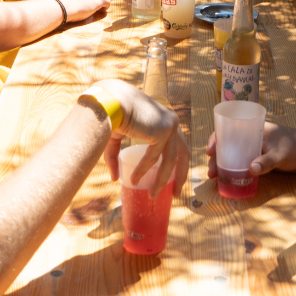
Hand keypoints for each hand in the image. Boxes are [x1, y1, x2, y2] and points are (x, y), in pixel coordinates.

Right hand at [98, 79, 189, 195]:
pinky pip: (154, 157)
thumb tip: (115, 178)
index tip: (173, 181)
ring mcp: (170, 126)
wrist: (111, 100)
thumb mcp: (117, 136)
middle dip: (181, 175)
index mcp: (165, 120)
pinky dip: (144, 169)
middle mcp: (171, 122)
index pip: (178, 144)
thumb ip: (116, 155)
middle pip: (184, 153)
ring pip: (171, 160)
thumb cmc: (113, 114)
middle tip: (175, 194)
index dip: (178, 163)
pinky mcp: (163, 131)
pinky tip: (134, 178)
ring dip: (162, 180)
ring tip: (152, 195)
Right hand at [206, 122, 295, 178]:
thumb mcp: (280, 154)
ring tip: (216, 177)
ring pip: (233, 153)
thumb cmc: (294, 147)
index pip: (229, 129)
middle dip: (217, 156)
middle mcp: (250, 136)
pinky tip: (228, 177)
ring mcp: (254, 147)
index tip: (210, 151)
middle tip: (211, 172)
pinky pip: (240, 160)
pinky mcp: (258, 157)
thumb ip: (267, 161)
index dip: (216, 138)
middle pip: (228, 143)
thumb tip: (250, 170)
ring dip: (223, 163)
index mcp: (253, 129)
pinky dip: (233, 167)